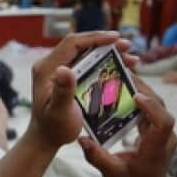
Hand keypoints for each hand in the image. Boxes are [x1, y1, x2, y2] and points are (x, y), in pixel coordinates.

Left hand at [28, 33, 138, 149]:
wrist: (46, 139)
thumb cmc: (52, 128)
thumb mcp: (59, 112)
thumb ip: (62, 91)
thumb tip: (65, 69)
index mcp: (47, 69)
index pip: (72, 44)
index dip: (94, 38)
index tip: (115, 38)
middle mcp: (52, 65)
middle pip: (82, 45)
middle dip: (107, 44)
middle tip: (128, 47)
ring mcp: (59, 70)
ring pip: (87, 54)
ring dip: (109, 53)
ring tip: (130, 58)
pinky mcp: (67, 77)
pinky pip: (88, 65)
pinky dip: (105, 64)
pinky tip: (121, 68)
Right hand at [80, 84, 176, 176]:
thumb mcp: (112, 174)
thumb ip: (97, 157)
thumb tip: (82, 140)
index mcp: (156, 148)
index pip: (163, 122)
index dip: (152, 107)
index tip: (136, 97)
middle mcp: (165, 137)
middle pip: (161, 107)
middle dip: (143, 90)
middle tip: (123, 75)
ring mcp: (164, 132)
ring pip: (158, 105)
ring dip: (141, 91)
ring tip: (122, 78)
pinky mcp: (158, 129)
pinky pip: (152, 109)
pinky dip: (140, 99)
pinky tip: (125, 91)